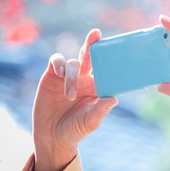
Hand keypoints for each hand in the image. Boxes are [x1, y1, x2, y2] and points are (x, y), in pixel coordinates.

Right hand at [32, 29, 117, 170]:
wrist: (52, 137)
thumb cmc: (75, 129)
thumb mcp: (90, 122)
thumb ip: (100, 111)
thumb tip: (114, 98)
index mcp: (98, 86)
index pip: (106, 68)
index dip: (110, 57)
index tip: (118, 48)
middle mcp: (84, 78)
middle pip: (90, 55)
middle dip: (92, 44)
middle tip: (96, 34)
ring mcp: (68, 76)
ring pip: (72, 62)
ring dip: (71, 75)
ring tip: (69, 95)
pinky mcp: (51, 76)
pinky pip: (56, 62)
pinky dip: (58, 64)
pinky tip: (59, 73)